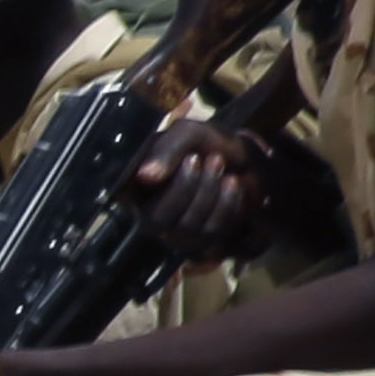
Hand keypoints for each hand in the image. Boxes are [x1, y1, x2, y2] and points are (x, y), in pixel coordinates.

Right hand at [126, 117, 272, 262]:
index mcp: (134, 186)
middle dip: (190, 188)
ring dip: (211, 192)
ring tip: (222, 167)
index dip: (160, 183)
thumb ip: (166, 151)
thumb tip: (144, 177)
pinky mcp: (200, 241)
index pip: (130, 198)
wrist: (244, 158)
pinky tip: (232, 185)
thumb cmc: (208, 144)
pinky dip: (227, 205)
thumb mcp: (188, 135)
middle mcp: (147, 212)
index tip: (192, 158)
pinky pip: (210, 233)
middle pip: (157, 220)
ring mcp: (174, 231)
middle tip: (214, 160)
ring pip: (186, 226)